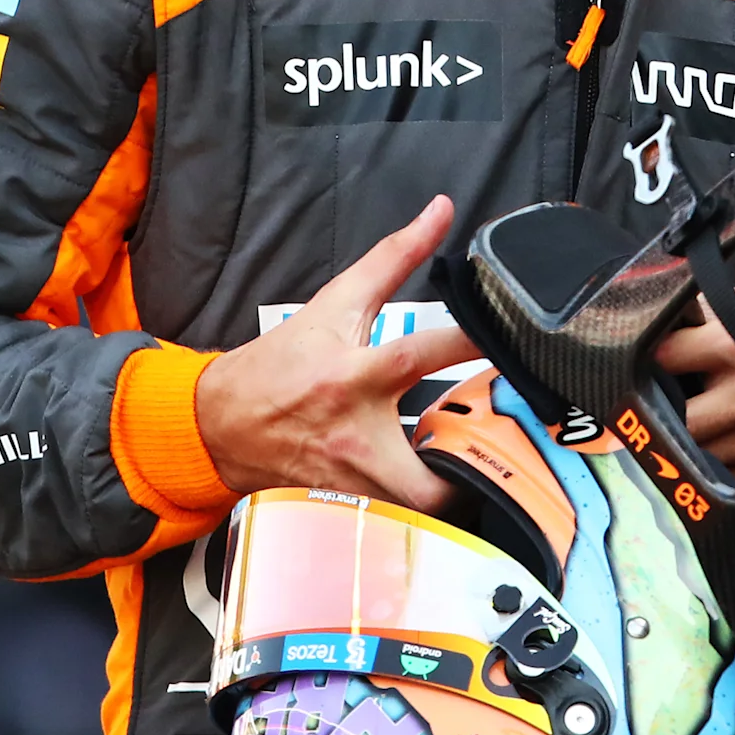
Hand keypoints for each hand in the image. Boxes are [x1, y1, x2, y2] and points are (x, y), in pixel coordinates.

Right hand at [195, 197, 481, 509]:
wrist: (219, 423)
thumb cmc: (282, 363)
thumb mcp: (336, 303)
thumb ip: (392, 256)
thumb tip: (439, 211)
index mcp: (354, 375)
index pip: (423, 352)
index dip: (473, 342)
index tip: (514, 338)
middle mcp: (355, 436)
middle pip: (429, 479)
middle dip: (469, 474)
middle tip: (498, 452)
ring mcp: (350, 483)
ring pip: (416, 514)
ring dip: (451, 499)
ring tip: (477, 474)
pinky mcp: (344, 510)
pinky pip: (396, 523)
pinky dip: (420, 512)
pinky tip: (439, 494)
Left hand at [656, 290, 734, 483]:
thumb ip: (714, 308)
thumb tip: (673, 309)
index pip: (667, 355)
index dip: (661, 356)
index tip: (667, 360)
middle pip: (675, 416)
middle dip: (668, 408)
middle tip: (673, 399)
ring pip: (694, 451)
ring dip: (690, 438)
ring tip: (702, 419)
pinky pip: (720, 474)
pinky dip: (716, 459)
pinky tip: (726, 439)